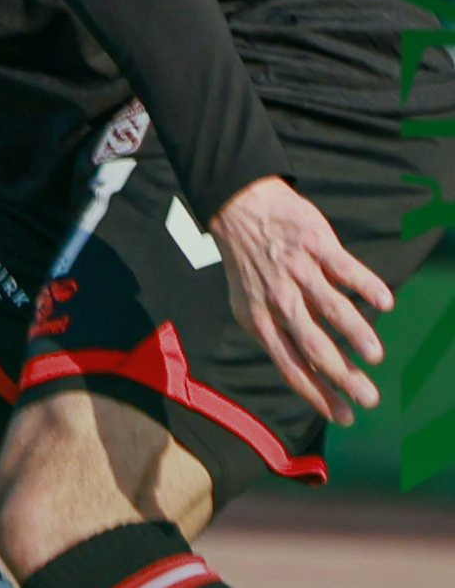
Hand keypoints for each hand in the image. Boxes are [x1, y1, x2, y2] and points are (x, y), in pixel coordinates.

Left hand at [210, 175, 393, 424]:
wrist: (239, 207)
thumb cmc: (252, 265)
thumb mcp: (250, 304)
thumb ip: (280, 336)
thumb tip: (311, 373)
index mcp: (260, 319)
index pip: (290, 365)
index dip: (317, 394)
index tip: (345, 417)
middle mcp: (279, 299)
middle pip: (313, 344)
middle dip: (342, 375)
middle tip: (370, 398)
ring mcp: (298, 271)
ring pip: (330, 307)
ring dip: (354, 333)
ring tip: (374, 355)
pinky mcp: (315, 245)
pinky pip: (344, 268)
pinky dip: (365, 285)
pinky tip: (385, 302)